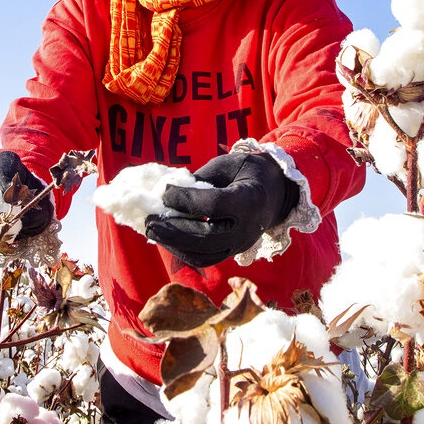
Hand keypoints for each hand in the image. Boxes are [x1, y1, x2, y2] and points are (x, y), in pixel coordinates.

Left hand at [146, 152, 298, 267]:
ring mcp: (241, 243)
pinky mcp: (234, 252)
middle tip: (149, 220)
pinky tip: (167, 239)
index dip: (185, 200)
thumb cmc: (246, 172)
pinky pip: (206, 258)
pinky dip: (183, 251)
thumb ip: (200, 179)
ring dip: (174, 244)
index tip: (164, 192)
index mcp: (249, 198)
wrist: (275, 192)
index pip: (213, 204)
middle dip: (172, 229)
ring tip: (153, 231)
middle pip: (205, 235)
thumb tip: (168, 193)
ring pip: (203, 253)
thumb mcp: (226, 165)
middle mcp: (248, 227)